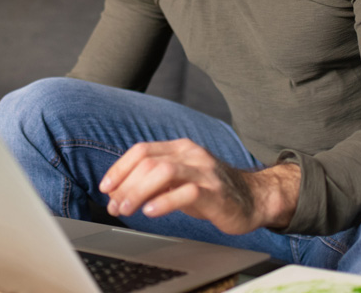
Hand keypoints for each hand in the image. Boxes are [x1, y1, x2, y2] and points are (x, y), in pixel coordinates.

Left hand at [98, 139, 299, 234]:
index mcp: (180, 148)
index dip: (120, 168)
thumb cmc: (212, 191)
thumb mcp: (180, 180)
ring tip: (126, 209)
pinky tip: (151, 211)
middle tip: (114, 205)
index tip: (106, 188)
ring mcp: (204, 172)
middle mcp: (191, 155)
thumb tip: (119, 192)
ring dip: (138, 191)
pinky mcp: (215, 192)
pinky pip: (186, 193)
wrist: (254, 199)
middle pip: (149, 161)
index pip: (142, 150)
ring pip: (164, 172)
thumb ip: (155, 180)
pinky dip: (164, 202)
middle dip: (125, 184)